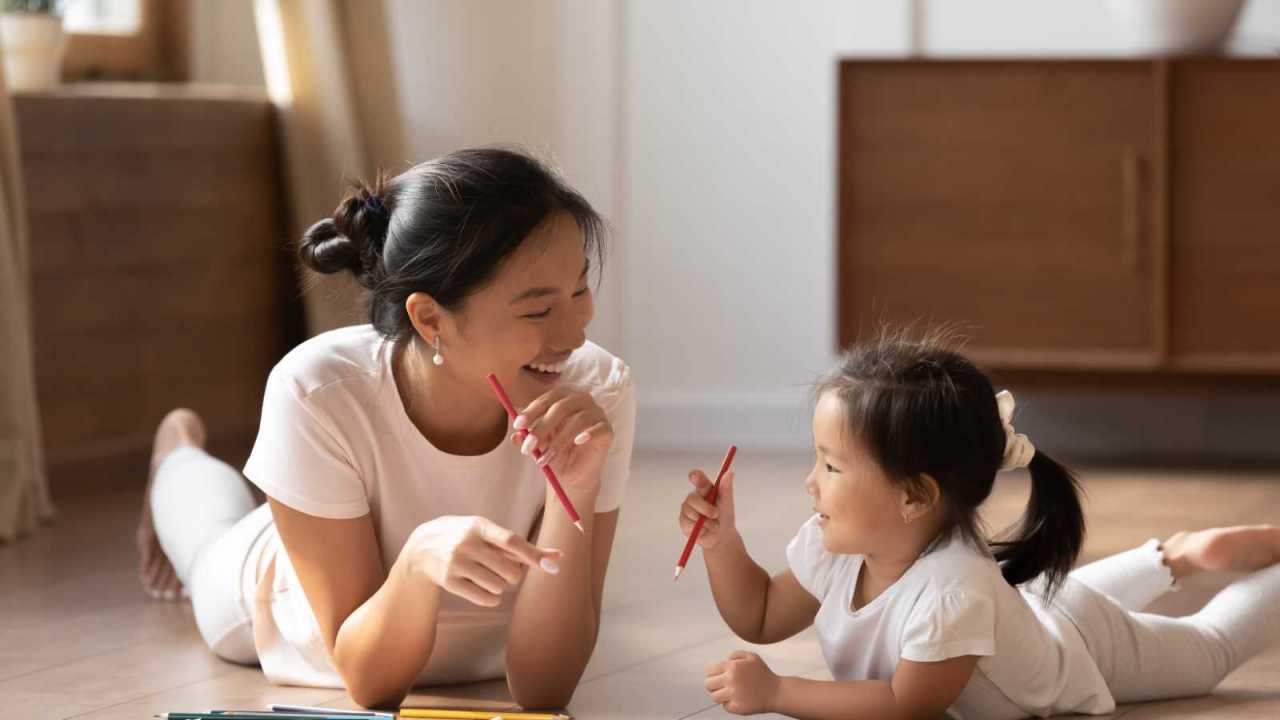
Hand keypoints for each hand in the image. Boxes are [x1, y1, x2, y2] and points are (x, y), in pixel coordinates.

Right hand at [409, 516, 562, 607]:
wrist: (422, 548)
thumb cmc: (466, 538)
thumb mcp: (487, 533)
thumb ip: (521, 546)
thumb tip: (559, 557)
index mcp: (480, 526)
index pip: (511, 541)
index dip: (533, 554)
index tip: (553, 564)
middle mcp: (467, 543)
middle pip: (510, 571)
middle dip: (513, 575)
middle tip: (503, 570)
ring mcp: (456, 563)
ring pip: (498, 587)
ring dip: (499, 586)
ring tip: (486, 575)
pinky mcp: (449, 582)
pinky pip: (486, 599)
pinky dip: (492, 598)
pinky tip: (483, 588)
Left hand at [509, 386, 612, 490]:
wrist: (572, 475)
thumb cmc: (554, 453)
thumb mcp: (536, 446)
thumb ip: (526, 438)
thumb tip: (516, 436)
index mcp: (563, 398)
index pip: (547, 398)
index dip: (532, 411)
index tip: (518, 426)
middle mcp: (581, 401)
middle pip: (562, 406)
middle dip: (542, 427)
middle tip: (529, 446)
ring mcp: (596, 414)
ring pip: (578, 419)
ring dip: (559, 440)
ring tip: (545, 458)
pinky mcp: (607, 430)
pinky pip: (598, 428)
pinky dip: (587, 434)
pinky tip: (576, 442)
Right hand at [678, 469, 737, 550]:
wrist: (722, 536)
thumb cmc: (725, 517)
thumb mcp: (728, 503)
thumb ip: (726, 488)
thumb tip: (729, 472)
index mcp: (705, 489)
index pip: (698, 478)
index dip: (695, 476)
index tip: (694, 476)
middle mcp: (693, 497)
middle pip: (693, 499)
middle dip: (706, 509)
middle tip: (716, 515)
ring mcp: (687, 509)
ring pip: (691, 514)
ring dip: (706, 522)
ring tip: (714, 525)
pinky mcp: (683, 522)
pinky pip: (689, 525)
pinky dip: (700, 530)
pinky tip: (705, 530)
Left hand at [705, 651, 780, 714]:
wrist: (777, 692)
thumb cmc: (764, 674)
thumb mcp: (752, 657)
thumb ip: (736, 654)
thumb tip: (725, 659)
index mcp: (732, 666)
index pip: (709, 671)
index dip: (713, 675)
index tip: (718, 677)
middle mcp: (731, 680)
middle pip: (708, 685)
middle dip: (714, 685)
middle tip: (722, 686)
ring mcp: (733, 694)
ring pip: (714, 697)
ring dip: (720, 695)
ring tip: (729, 694)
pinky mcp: (737, 707)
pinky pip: (725, 706)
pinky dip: (730, 704)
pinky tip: (739, 699)